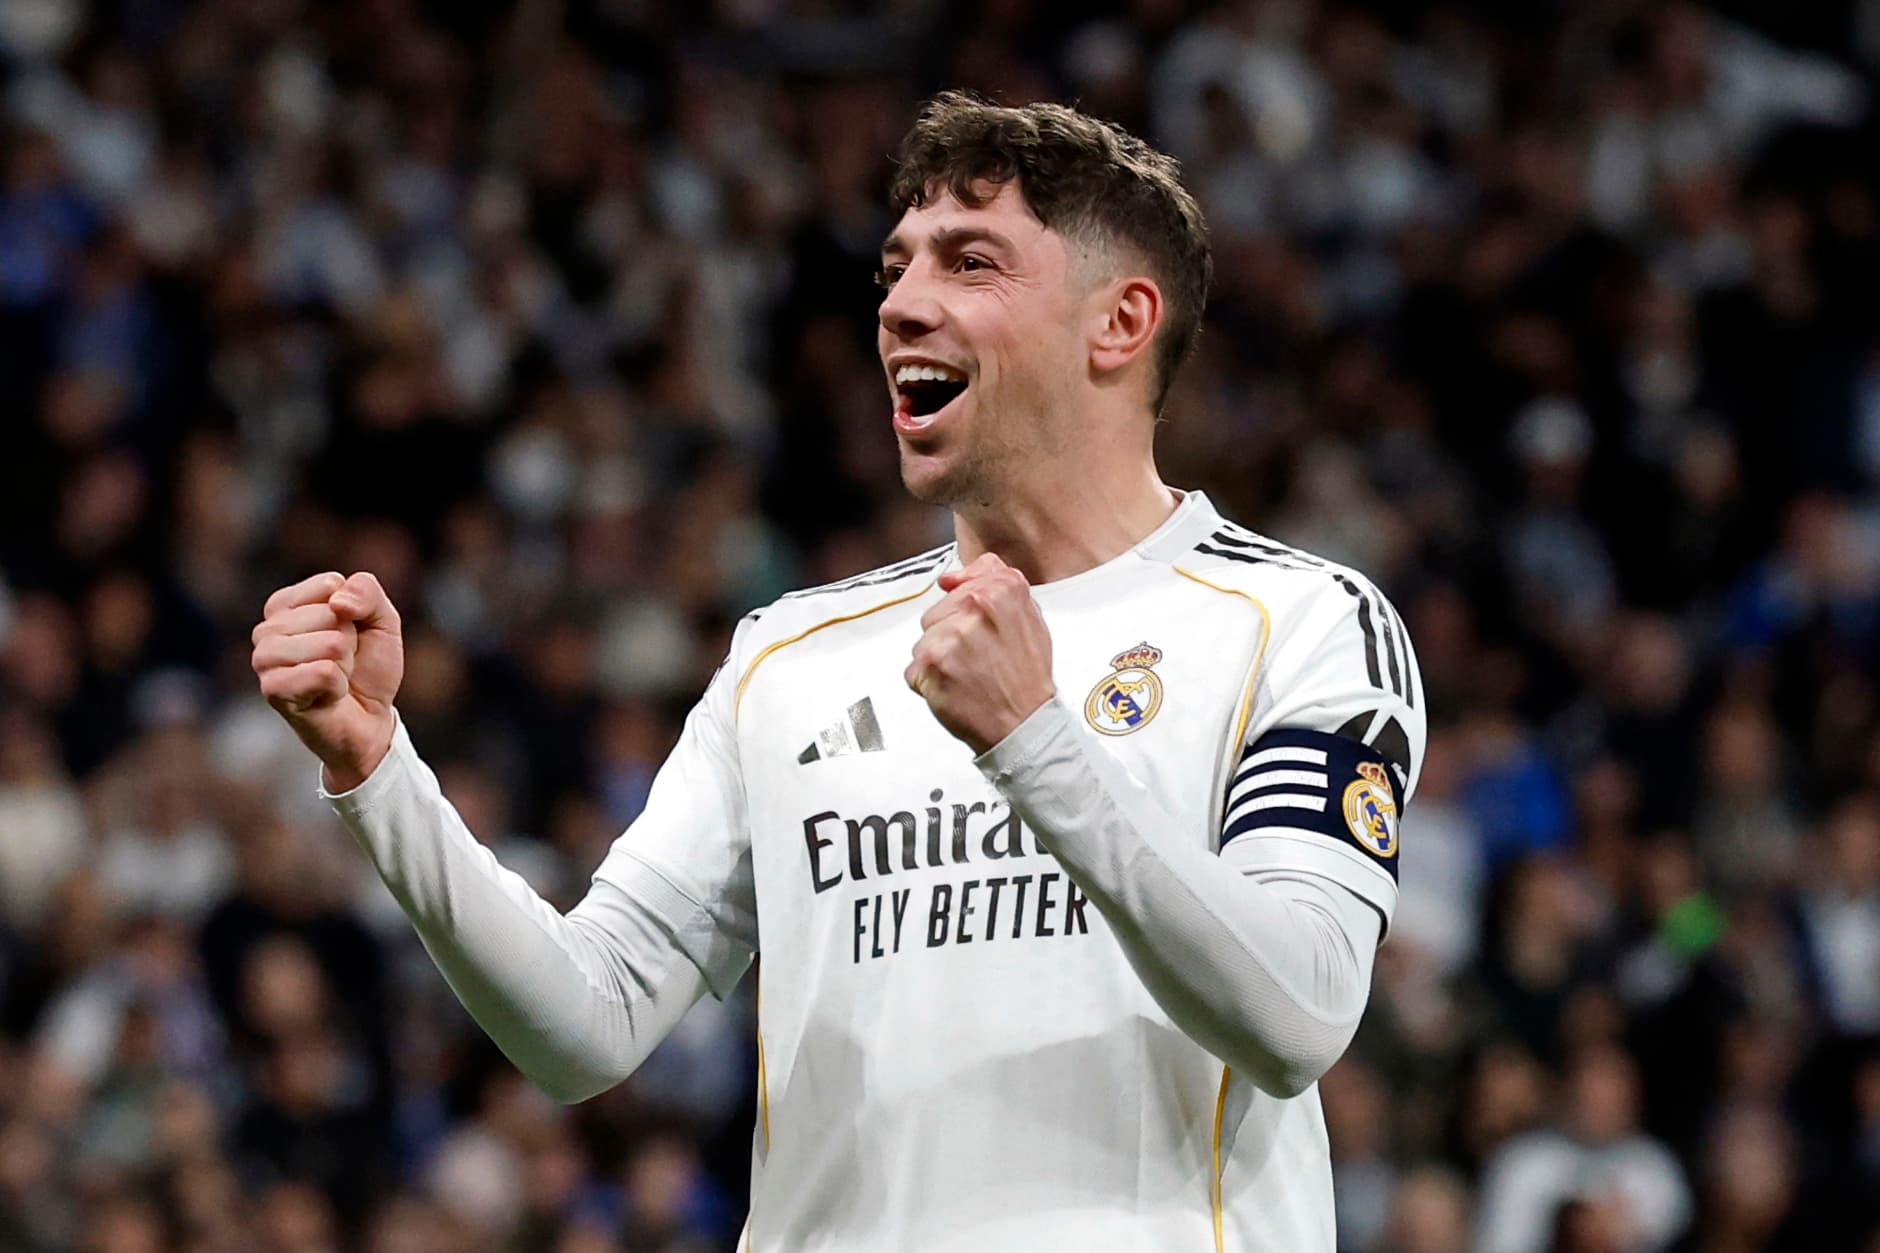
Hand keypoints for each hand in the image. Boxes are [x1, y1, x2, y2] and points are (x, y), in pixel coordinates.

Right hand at [252, 571, 403, 791]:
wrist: (370, 721)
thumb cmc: (368, 668)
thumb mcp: (382, 620)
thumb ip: (368, 592)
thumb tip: (337, 602)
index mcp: (287, 604)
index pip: (331, 585)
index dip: (356, 613)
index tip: (352, 635)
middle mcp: (267, 629)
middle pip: (331, 615)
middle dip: (351, 642)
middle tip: (343, 664)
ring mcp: (265, 660)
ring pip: (329, 644)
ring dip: (345, 664)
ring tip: (336, 677)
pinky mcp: (273, 689)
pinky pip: (324, 673)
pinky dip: (339, 685)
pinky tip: (329, 695)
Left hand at [906, 554, 1054, 754]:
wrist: (1024, 725)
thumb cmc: (1026, 676)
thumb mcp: (1028, 615)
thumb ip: (993, 582)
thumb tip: (952, 578)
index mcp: (1001, 589)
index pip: (959, 583)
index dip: (964, 611)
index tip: (977, 629)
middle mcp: (974, 608)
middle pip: (936, 613)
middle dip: (949, 635)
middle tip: (979, 658)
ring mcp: (950, 636)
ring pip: (923, 641)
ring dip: (939, 660)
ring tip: (969, 675)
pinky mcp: (930, 665)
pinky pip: (914, 669)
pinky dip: (929, 683)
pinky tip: (956, 689)